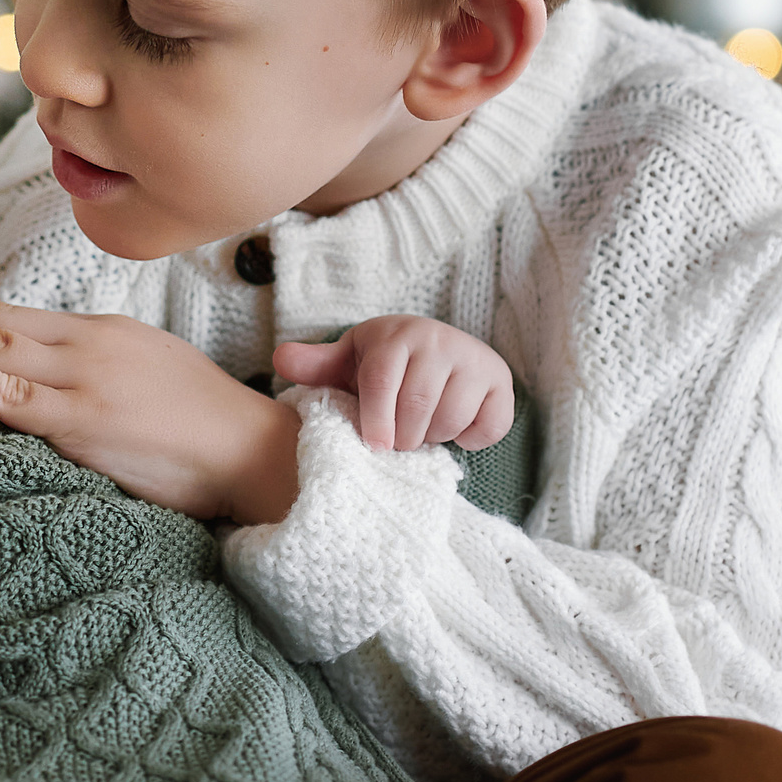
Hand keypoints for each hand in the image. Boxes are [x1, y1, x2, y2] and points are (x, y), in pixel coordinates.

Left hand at [0, 254, 299, 526]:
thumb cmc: (202, 418)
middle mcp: (88, 346)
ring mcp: (85, 381)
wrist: (252, 449)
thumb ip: (94, 361)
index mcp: (101, 332)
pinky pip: (16, 396)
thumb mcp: (145, 367)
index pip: (14, 313)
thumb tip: (47, 364)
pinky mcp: (86, 421)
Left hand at [271, 315, 513, 452]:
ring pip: (451, 417)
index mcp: (396, 335)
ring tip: (420, 430)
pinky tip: (453, 429)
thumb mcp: (348, 361)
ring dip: (432, 437)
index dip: (375, 417)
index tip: (373, 446)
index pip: (382, 379)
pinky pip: (489, 425)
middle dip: (401, 435)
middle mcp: (438, 340)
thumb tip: (281, 360)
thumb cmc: (384, 363)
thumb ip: (315, 365)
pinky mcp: (501, 382)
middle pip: (416, 404)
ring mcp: (474, 359)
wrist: (436, 349)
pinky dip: (470, 439)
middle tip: (395, 441)